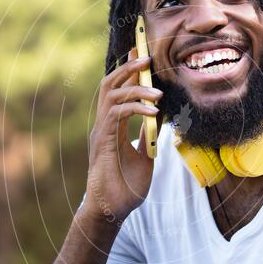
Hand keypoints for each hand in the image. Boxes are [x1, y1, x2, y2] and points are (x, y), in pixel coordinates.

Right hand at [84, 47, 162, 223]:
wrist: (113, 211)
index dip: (127, 70)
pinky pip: (117, 115)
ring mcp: (102, 132)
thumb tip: (160, 122)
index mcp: (113, 127)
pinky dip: (136, 108)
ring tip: (157, 90)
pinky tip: (153, 112)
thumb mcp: (145, 158)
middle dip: (128, 67)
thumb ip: (148, 138)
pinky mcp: (104, 142)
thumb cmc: (126, 188)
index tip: (140, 52)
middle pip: (110, 84)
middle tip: (147, 57)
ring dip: (135, 86)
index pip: (118, 90)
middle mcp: (104, 125)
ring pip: (111, 94)